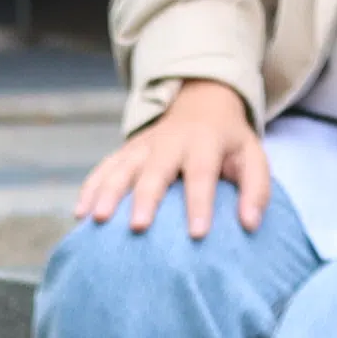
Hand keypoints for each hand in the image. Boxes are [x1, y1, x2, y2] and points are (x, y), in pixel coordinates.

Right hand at [75, 82, 271, 235]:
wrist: (202, 103)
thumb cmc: (229, 142)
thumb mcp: (253, 156)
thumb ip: (256, 190)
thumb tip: (250, 224)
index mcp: (205, 143)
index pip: (202, 173)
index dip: (199, 203)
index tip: (197, 234)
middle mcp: (170, 142)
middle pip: (155, 170)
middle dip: (145, 198)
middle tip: (138, 227)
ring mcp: (143, 145)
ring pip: (122, 167)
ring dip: (108, 192)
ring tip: (97, 220)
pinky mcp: (126, 151)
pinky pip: (104, 167)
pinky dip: (91, 187)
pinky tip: (80, 213)